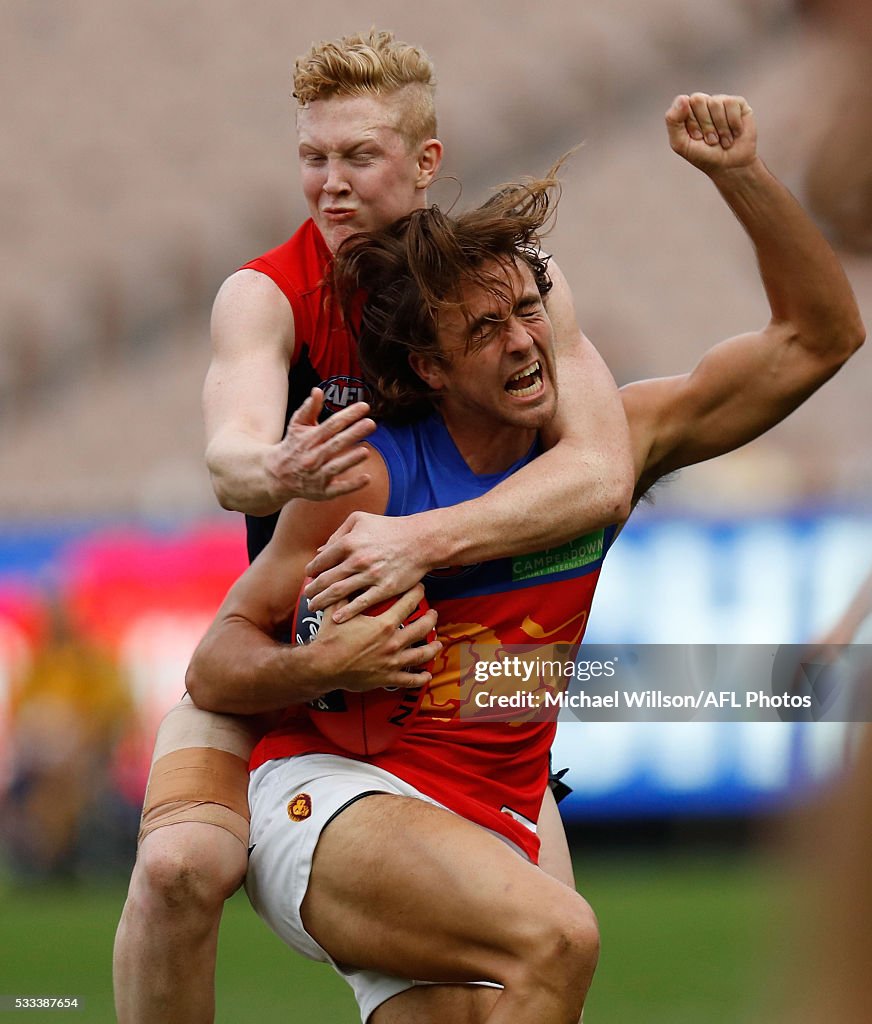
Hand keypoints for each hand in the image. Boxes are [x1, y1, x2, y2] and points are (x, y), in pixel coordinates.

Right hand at [266, 388, 375, 502]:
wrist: (275, 475)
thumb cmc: (292, 446)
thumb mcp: (297, 426)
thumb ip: (309, 408)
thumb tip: (318, 390)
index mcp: (309, 439)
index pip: (331, 425)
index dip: (348, 415)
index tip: (364, 407)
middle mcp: (313, 457)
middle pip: (335, 444)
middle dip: (353, 433)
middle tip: (371, 423)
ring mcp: (317, 476)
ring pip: (335, 467)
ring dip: (350, 459)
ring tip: (366, 451)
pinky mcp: (322, 492)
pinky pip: (338, 489)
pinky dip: (352, 485)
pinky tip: (366, 478)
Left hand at [304, 511, 431, 621]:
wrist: (421, 541)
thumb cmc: (390, 528)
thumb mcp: (360, 519)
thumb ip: (338, 533)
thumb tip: (321, 551)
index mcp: (349, 542)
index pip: (322, 560)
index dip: (312, 570)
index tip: (309, 576)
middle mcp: (357, 560)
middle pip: (326, 579)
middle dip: (312, 590)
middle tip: (306, 595)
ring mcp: (371, 576)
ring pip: (339, 593)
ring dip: (322, 601)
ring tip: (313, 606)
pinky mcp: (385, 589)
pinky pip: (361, 603)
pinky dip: (346, 612)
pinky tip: (336, 617)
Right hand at [313, 584, 440, 690]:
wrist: (323, 666)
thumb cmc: (329, 638)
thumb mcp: (336, 610)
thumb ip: (344, 593)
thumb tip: (343, 576)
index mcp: (384, 624)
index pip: (408, 604)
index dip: (417, 593)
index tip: (421, 588)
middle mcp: (393, 642)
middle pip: (422, 628)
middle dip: (431, 619)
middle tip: (433, 614)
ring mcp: (392, 662)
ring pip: (421, 654)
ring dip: (432, 648)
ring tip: (438, 644)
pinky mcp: (388, 678)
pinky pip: (409, 679)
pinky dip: (420, 678)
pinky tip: (426, 676)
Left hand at [665, 93, 756, 174]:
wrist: (729, 166)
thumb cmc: (703, 156)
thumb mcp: (681, 144)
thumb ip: (673, 121)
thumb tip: (684, 98)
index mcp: (687, 111)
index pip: (683, 103)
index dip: (691, 123)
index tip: (697, 138)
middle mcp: (703, 103)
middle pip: (699, 99)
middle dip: (705, 125)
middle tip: (710, 140)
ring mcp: (720, 101)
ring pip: (716, 103)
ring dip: (720, 128)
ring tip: (722, 140)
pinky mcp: (737, 103)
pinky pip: (732, 104)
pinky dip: (733, 124)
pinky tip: (734, 133)